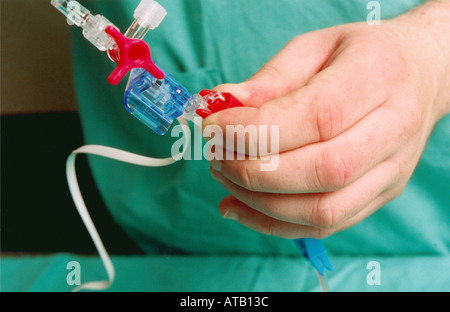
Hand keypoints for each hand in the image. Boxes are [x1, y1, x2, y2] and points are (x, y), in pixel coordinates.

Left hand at [203, 2, 449, 238]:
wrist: (420, 76)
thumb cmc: (362, 56)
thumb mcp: (315, 47)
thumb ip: (270, 79)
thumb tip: (222, 104)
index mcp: (379, 77)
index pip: (317, 116)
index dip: (257, 129)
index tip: (213, 127)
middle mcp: (394, 130)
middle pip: (323, 170)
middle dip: (254, 171)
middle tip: (216, 155)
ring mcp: (391, 172)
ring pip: (323, 211)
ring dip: (259, 202)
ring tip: (224, 177)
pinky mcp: (380, 196)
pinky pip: (325, 226)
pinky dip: (273, 224)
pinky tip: (238, 207)